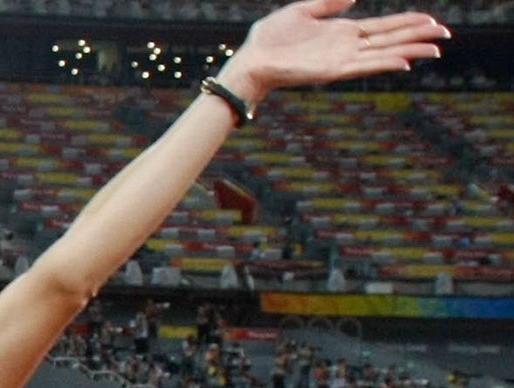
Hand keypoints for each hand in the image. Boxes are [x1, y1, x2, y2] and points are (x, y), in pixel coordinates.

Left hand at [220, 0, 447, 104]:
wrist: (249, 61)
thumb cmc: (269, 39)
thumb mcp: (301, 11)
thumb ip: (328, 3)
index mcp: (341, 32)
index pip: (382, 28)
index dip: (407, 23)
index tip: (431, 20)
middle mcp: (346, 47)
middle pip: (390, 40)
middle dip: (418, 36)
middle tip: (445, 34)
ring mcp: (341, 60)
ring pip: (383, 54)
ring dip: (410, 51)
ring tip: (436, 49)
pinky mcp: (331, 72)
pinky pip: (363, 67)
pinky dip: (384, 64)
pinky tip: (404, 62)